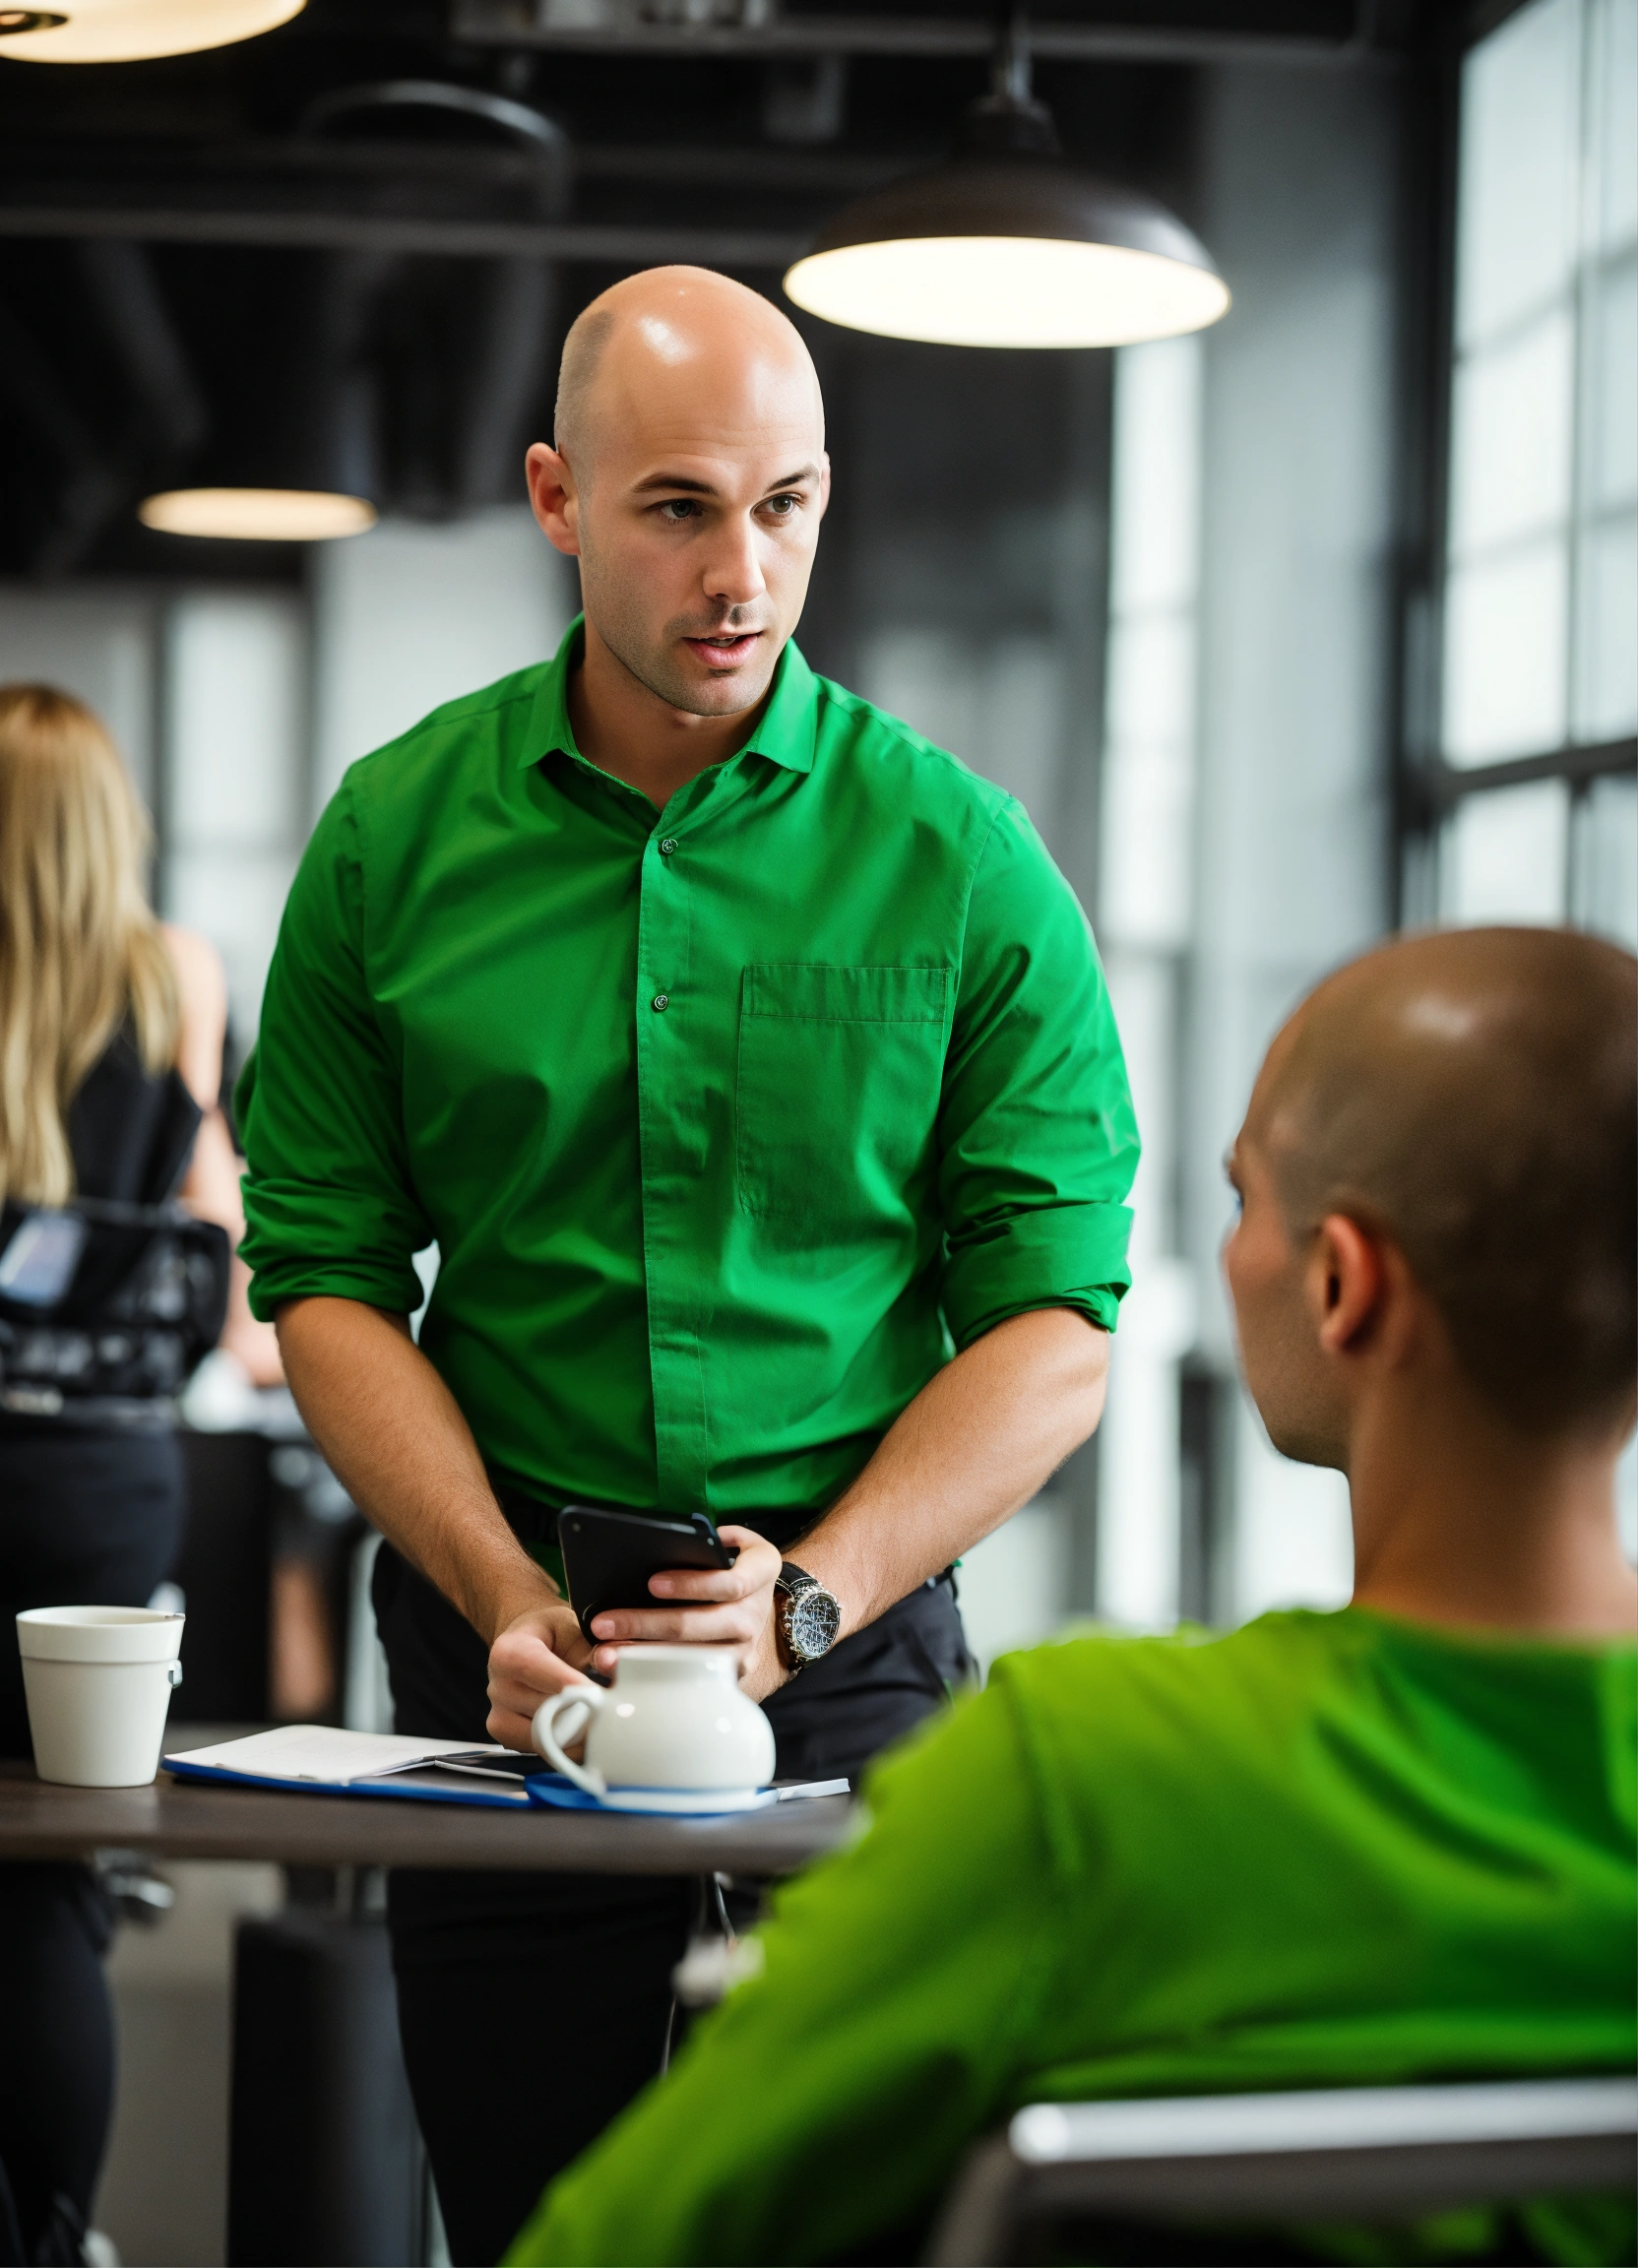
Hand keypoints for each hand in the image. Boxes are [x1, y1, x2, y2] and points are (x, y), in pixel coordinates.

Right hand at [486, 1595, 595, 1751]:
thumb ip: (594, 1646)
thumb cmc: (551, 1636)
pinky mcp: (507, 1738)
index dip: (569, 1686)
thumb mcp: (573, 1627)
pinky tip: (585, 1734)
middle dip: (581, 1715)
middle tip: (613, 1715)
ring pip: (543, 1736)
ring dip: (577, 1735)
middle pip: (542, 1710)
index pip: (534, 1669)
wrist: (526, 1646)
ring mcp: (499, 1715)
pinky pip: (541, 1750)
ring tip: (603, 1724)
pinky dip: (568, 1747)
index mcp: (509, 1651)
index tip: (600, 1697)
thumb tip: (610, 1664)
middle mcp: (498, 1686)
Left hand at [586, 1526, 786, 1695]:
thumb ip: (707, 1538)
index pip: (730, 1583)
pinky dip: (653, 1673)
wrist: (761, 1598)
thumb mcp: (733, 1540)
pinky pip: (689, 1676)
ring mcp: (746, 1648)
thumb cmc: (734, 1562)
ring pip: (690, 1657)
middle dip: (646, 1624)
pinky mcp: (731, 1673)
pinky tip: (623, 1669)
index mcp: (762, 1571)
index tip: (651, 1583)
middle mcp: (756, 1613)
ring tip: (604, 1651)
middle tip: (604, 1623)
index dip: (691, 1585)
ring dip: (643, 1655)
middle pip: (699, 1624)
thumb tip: (664, 1544)